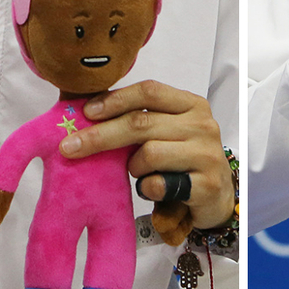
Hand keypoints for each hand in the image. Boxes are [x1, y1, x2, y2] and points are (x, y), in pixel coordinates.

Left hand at [65, 79, 232, 231]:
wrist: (218, 196)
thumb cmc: (184, 160)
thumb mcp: (168, 131)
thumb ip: (140, 119)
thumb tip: (86, 112)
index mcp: (191, 105)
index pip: (150, 92)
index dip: (115, 100)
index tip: (86, 112)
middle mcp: (202, 125)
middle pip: (141, 123)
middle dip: (100, 135)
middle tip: (70, 147)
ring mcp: (207, 154)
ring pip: (149, 153)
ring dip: (133, 167)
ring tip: (140, 173)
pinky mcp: (206, 184)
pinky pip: (158, 184)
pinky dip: (147, 188)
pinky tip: (155, 189)